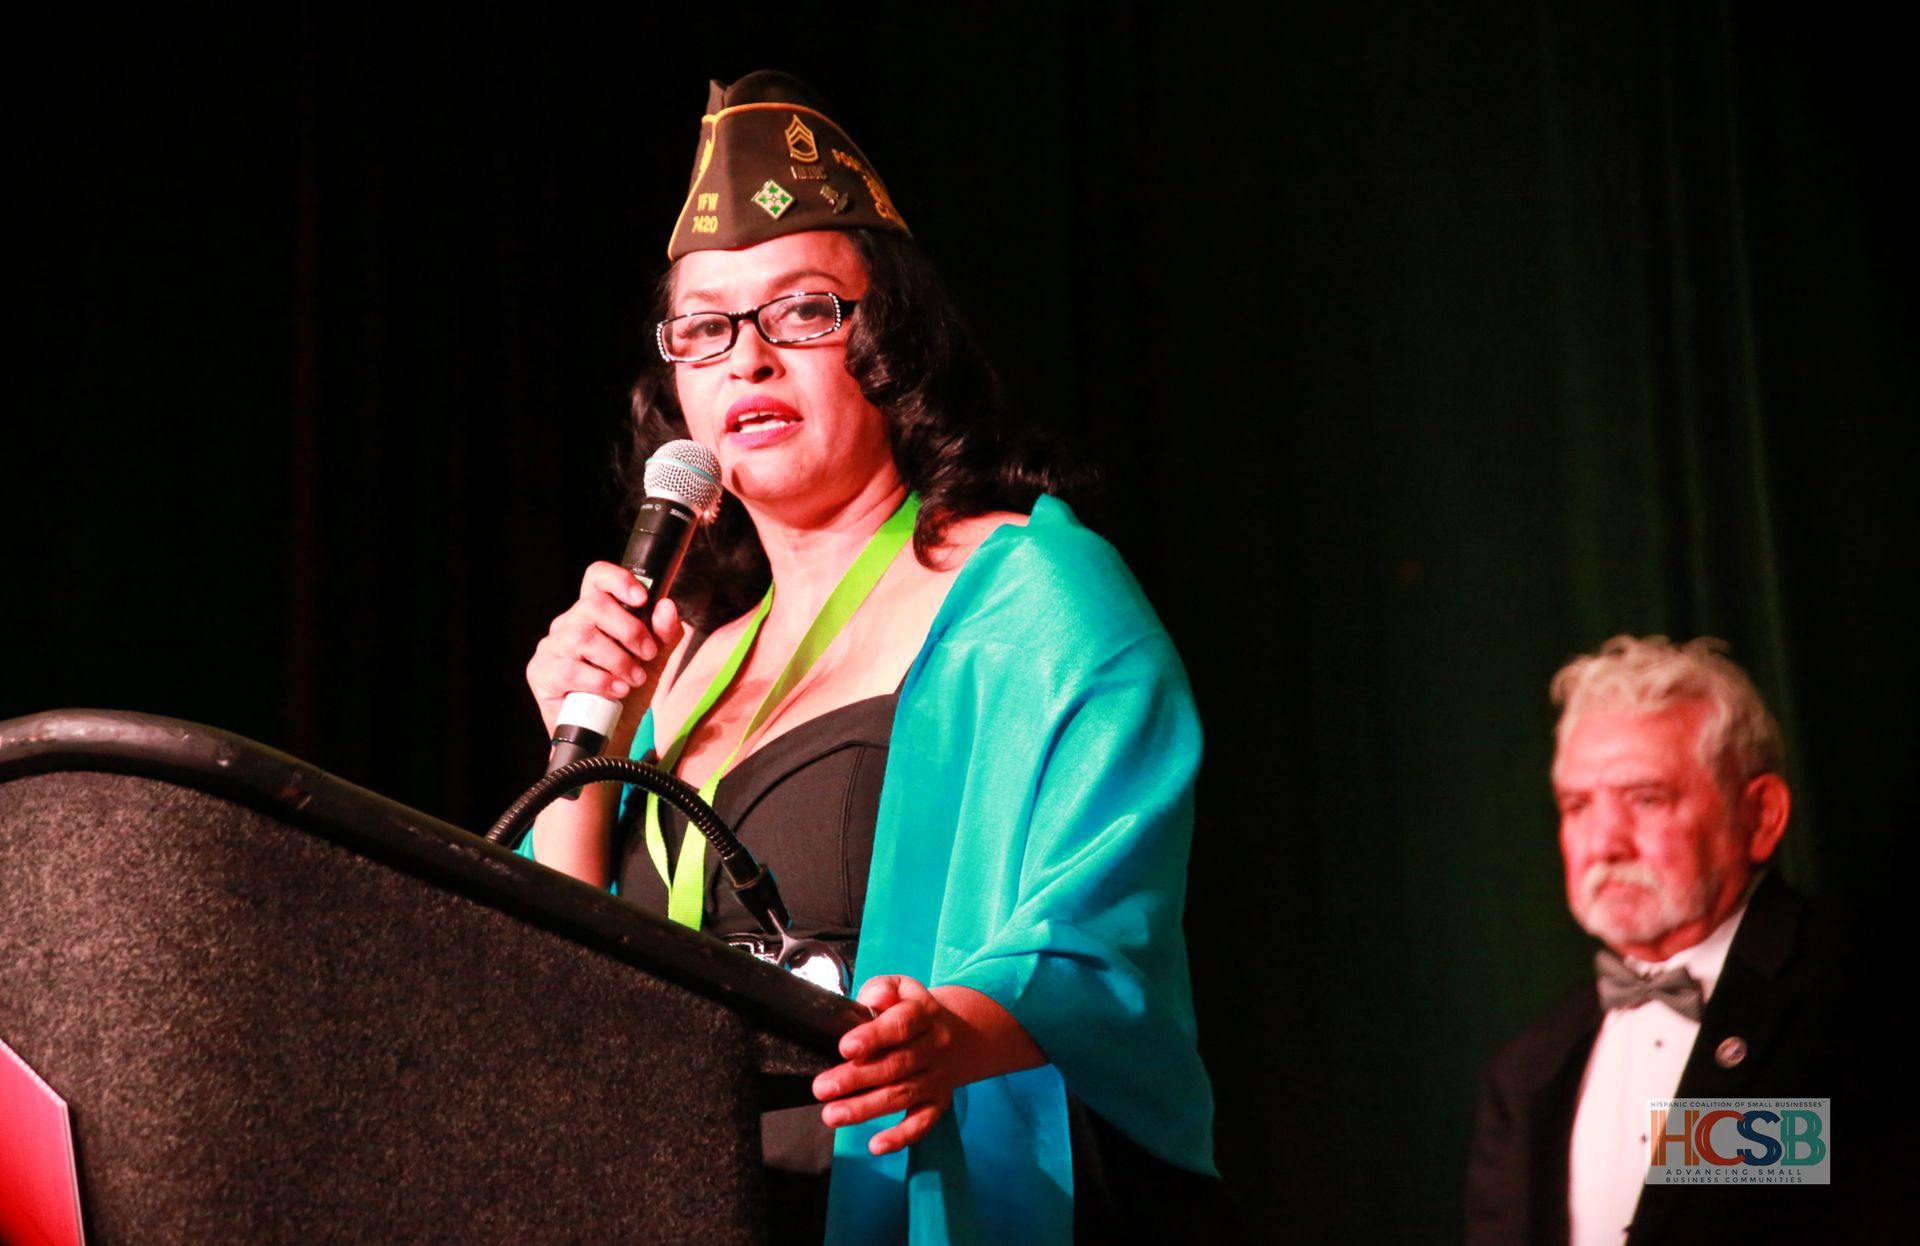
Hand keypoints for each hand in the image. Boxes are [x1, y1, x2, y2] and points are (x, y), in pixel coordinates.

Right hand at [526, 562, 682, 736]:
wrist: (609, 734)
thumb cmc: (627, 691)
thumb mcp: (653, 661)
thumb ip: (664, 634)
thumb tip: (668, 607)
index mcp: (594, 613)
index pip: (597, 577)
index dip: (618, 579)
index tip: (642, 598)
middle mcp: (568, 624)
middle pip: (594, 605)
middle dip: (629, 629)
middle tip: (647, 653)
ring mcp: (552, 648)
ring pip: (583, 637)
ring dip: (617, 659)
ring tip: (633, 679)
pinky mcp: (541, 674)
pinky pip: (570, 669)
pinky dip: (600, 680)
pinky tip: (615, 690)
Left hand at [811, 977, 1044, 1154]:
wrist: (960, 1033)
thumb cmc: (912, 1010)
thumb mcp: (901, 987)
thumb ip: (882, 989)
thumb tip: (873, 999)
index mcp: (923, 1014)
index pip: (900, 1024)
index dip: (873, 1036)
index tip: (845, 1047)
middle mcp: (934, 1047)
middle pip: (896, 1064)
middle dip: (856, 1078)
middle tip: (822, 1088)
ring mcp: (937, 1077)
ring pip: (902, 1095)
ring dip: (866, 1108)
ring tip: (833, 1115)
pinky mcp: (938, 1103)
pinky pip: (923, 1123)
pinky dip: (901, 1136)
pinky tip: (876, 1145)